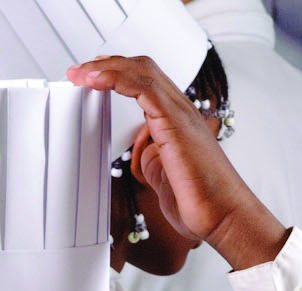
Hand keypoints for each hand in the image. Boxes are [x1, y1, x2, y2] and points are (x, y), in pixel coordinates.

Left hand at [68, 55, 285, 271]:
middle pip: (142, 69)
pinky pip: (143, 88)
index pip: (145, 82)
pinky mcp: (175, 123)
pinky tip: (97, 80)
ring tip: (80, 73)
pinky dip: (117, 79)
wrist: (223, 215)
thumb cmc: (201, 202)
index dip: (117, 74)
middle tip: (78, 72)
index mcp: (177, 121)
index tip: (90, 78)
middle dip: (106, 65)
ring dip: (106, 68)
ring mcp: (180, 114)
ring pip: (141, 71)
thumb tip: (141, 154)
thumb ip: (152, 160)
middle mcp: (180, 111)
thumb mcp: (163, 177)